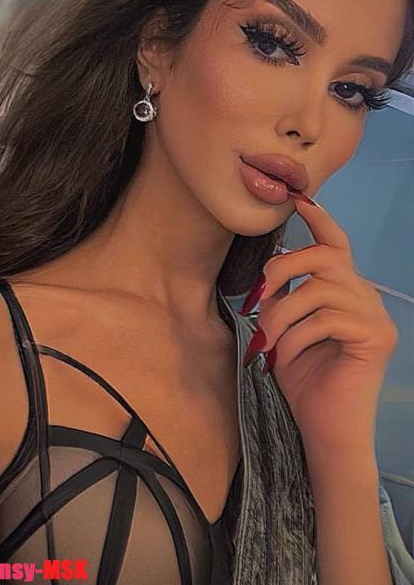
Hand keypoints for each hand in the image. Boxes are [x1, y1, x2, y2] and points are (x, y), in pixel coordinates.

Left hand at [250, 196, 398, 451]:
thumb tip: (268, 272)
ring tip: (268, 343)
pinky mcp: (376, 337)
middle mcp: (365, 297)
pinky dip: (296, 336)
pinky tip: (287, 357)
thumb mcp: (285, 330)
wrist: (326, 431)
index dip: (319, 220)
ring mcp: (375, 317)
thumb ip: (284, 298)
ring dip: (282, 315)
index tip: (298, 200)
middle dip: (284, 269)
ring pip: (320, 289)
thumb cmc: (305, 382)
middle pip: (326, 257)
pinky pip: (327, 318)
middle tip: (256, 297)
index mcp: (345, 291)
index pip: (336, 245)